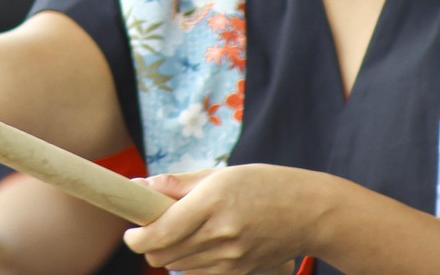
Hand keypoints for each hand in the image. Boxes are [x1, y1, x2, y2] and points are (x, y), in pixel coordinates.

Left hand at [124, 165, 315, 274]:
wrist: (309, 214)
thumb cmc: (263, 185)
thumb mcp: (220, 174)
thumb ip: (177, 184)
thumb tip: (139, 187)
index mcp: (212, 202)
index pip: (159, 232)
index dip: (136, 237)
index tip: (131, 230)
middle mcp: (220, 234)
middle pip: (162, 255)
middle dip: (149, 244)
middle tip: (153, 226)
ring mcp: (231, 259)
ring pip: (177, 267)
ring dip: (169, 252)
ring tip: (182, 231)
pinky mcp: (238, 274)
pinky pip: (197, 274)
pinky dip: (189, 262)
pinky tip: (201, 244)